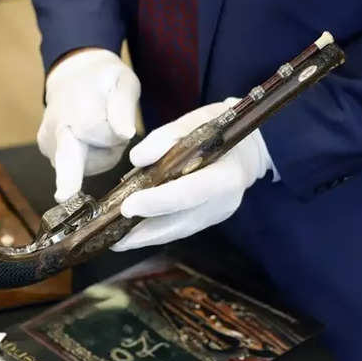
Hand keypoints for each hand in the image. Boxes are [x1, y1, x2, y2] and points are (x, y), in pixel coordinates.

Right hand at [38, 48, 140, 201]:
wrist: (71, 76)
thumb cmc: (102, 80)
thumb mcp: (122, 81)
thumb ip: (124, 106)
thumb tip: (124, 134)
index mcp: (77, 105)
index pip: (104, 135)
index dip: (119, 131)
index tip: (120, 118)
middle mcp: (58, 128)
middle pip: (67, 158)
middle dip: (68, 179)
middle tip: (64, 197)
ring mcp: (49, 144)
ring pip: (86, 166)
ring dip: (102, 154)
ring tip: (99, 128)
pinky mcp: (49, 154)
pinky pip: (78, 168)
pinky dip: (90, 158)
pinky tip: (87, 139)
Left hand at [111, 98, 275, 251]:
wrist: (250, 147)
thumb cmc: (222, 129)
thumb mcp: (197, 120)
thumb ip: (167, 137)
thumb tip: (136, 159)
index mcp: (226, 176)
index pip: (188, 194)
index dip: (157, 202)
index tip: (128, 207)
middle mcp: (223, 202)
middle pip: (180, 223)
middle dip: (144, 233)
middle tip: (111, 237)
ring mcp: (217, 215)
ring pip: (177, 231)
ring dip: (145, 238)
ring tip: (115, 240)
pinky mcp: (208, 219)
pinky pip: (179, 228)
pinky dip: (155, 231)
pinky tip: (133, 233)